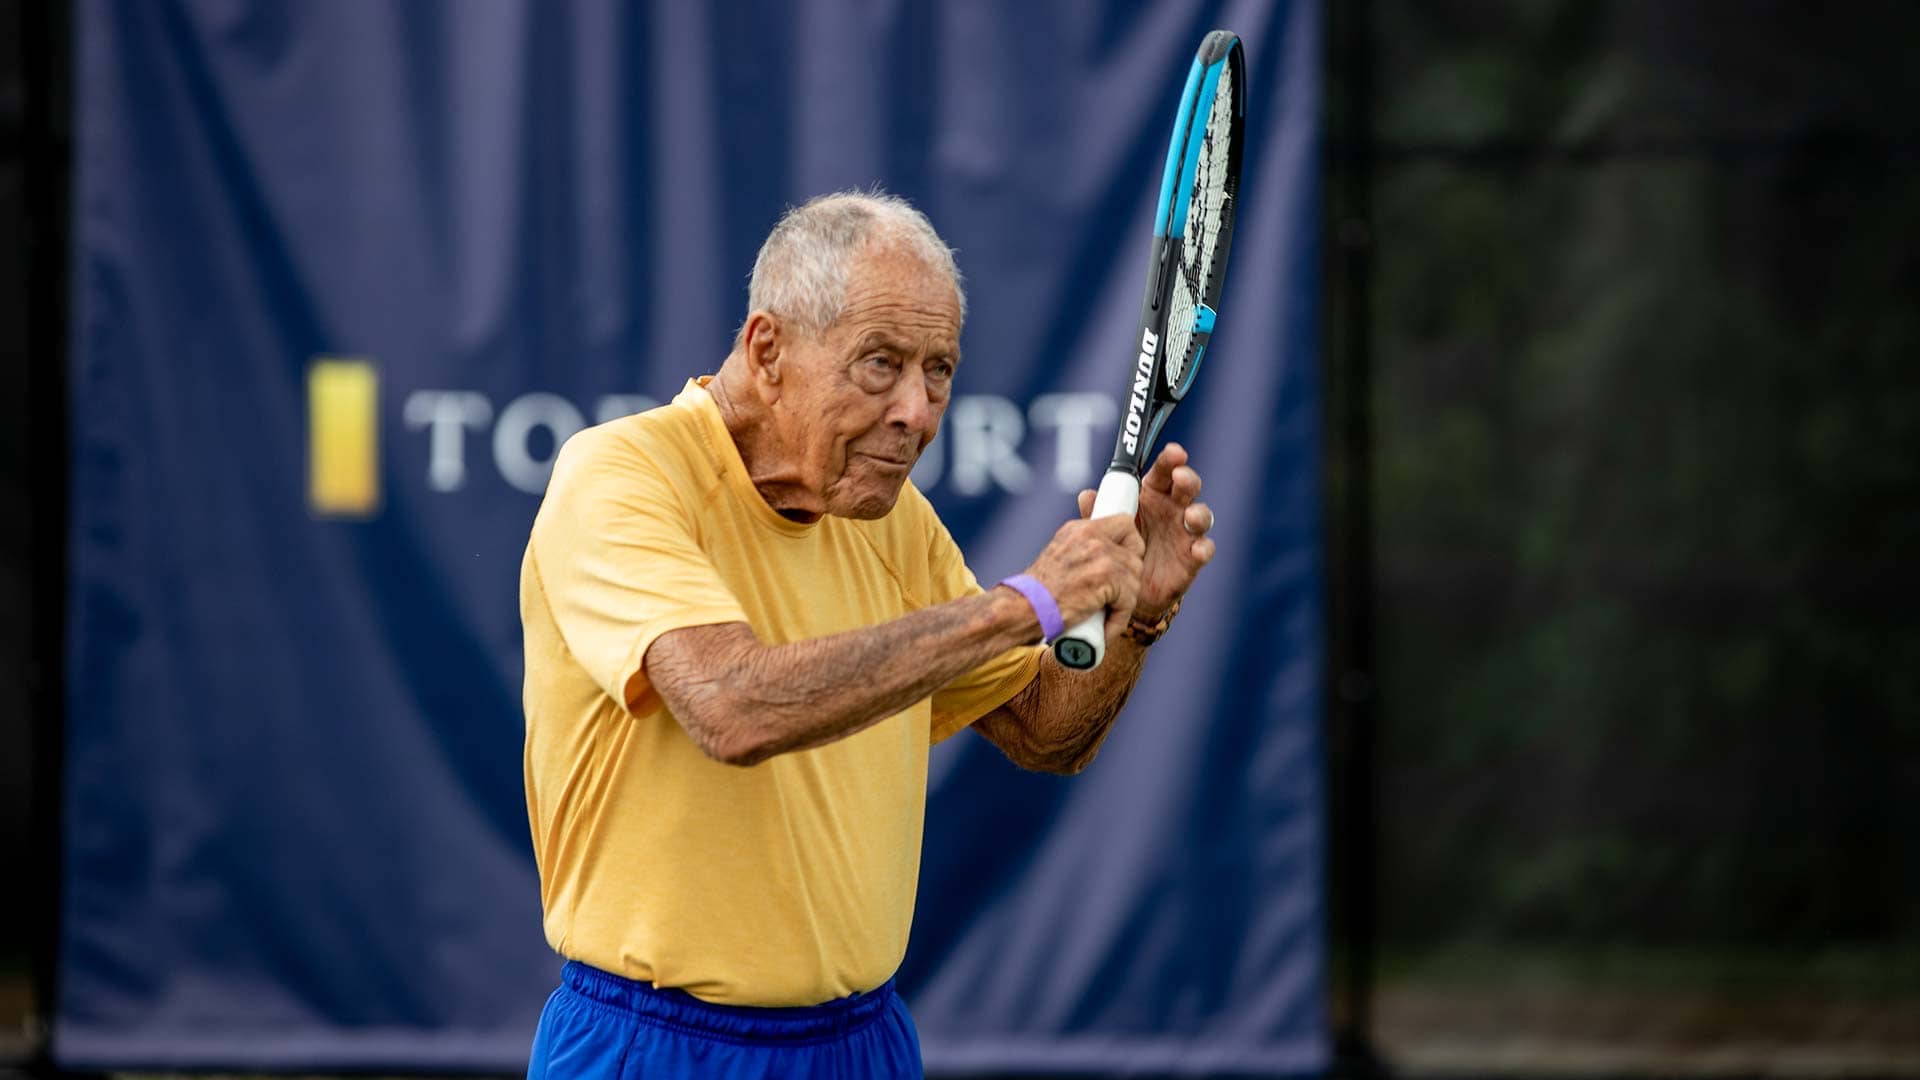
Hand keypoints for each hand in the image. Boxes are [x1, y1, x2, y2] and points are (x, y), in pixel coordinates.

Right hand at [1019, 514, 1146, 642]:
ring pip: (1134, 578)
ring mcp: (1099, 554)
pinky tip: (1105, 628)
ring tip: (1105, 617)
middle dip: (1130, 578)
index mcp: (1079, 529)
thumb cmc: (1037, 594)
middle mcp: (1091, 535)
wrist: (1021, 608)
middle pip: (1135, 552)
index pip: (1125, 523)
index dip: (1130, 546)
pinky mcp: (1105, 576)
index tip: (1123, 566)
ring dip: (1124, 602)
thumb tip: (1108, 560)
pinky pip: (1129, 599)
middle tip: (1116, 597)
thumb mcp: (1059, 559)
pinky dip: (1119, 618)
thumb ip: (1082, 553)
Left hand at [1077, 442, 1214, 623]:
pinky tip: (1197, 549)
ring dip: (1199, 514)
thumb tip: (1086, 495)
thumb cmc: (1120, 548)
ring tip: (1190, 516)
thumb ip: (1098, 512)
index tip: (1175, 452)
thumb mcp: (1105, 529)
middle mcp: (1173, 510)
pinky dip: (1203, 548)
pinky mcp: (1191, 559)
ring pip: (1201, 516)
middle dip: (1187, 479)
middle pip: (1187, 488)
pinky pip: (1204, 550)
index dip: (1170, 460)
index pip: (1164, 472)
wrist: (1127, 589)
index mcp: (1152, 495)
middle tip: (1180, 477)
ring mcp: (1185, 533)